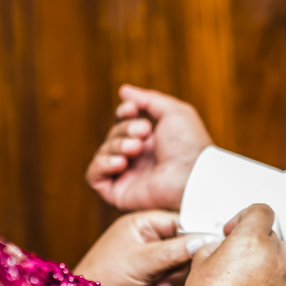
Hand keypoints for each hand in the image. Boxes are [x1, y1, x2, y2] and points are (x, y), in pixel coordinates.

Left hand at [74, 211, 200, 285]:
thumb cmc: (105, 278)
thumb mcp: (142, 261)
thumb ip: (174, 251)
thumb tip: (202, 242)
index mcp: (141, 224)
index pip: (179, 221)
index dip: (194, 235)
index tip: (206, 248)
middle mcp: (148, 238)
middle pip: (185, 245)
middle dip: (179, 265)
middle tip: (167, 277)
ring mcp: (151, 259)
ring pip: (182, 265)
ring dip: (174, 280)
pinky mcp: (153, 278)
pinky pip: (176, 280)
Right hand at [86, 85, 213, 211]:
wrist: (192, 176)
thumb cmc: (189, 145)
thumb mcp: (173, 111)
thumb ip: (147, 99)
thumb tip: (124, 91)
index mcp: (151, 142)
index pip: (123, 123)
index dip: (123, 113)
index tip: (131, 109)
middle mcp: (139, 160)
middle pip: (113, 135)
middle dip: (123, 129)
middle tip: (144, 131)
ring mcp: (128, 177)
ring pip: (103, 153)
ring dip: (116, 145)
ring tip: (136, 148)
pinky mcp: (118, 194)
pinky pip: (93, 175)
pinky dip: (102, 164)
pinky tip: (120, 162)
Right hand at [184, 205, 285, 285]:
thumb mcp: (200, 264)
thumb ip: (214, 247)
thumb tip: (221, 247)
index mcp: (253, 238)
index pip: (261, 211)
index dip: (244, 217)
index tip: (231, 232)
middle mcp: (276, 253)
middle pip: (271, 232)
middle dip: (255, 239)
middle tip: (236, 255)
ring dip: (274, 253)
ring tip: (255, 267)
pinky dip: (284, 272)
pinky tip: (266, 282)